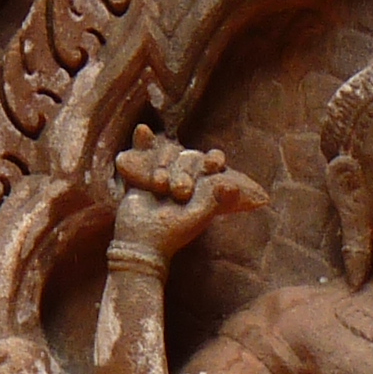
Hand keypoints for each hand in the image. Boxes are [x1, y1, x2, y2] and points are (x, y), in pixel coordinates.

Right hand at [111, 125, 266, 258]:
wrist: (140, 242)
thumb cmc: (172, 233)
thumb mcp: (196, 218)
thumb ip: (215, 201)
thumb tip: (231, 185)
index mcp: (203, 188)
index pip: (212, 165)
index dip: (214, 161)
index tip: (213, 163)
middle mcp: (186, 179)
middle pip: (188, 158)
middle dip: (183, 172)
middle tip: (179, 193)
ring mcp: (165, 176)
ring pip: (167, 156)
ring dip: (163, 167)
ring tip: (159, 187)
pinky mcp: (144, 176)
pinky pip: (144, 154)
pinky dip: (143, 143)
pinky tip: (142, 130)